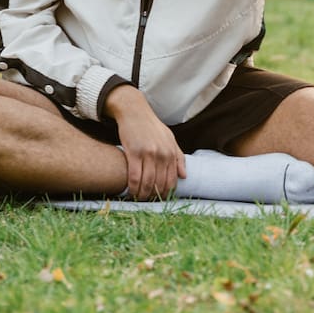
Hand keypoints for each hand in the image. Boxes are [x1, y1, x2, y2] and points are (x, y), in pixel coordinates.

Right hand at [104, 85, 185, 199]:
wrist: (134, 111)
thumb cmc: (151, 125)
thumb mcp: (170, 138)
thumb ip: (178, 157)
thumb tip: (184, 176)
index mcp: (172, 153)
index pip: (171, 181)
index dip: (165, 193)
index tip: (158, 198)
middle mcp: (162, 155)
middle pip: (159, 184)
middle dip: (153, 196)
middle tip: (146, 201)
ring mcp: (148, 154)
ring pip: (147, 183)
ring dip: (142, 194)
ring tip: (138, 198)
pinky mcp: (134, 152)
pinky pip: (134, 176)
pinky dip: (132, 187)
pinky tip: (130, 191)